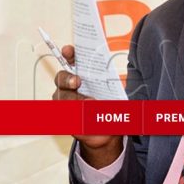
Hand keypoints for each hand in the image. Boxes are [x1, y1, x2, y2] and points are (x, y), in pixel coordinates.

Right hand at [53, 45, 122, 167]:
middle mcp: (68, 87)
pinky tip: (86, 119)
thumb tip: (122, 75)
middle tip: (77, 82)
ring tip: (90, 105)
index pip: (71, 60)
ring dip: (75, 101)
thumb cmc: (110, 108)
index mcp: (80, 75)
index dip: (68, 54)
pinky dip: (76, 116)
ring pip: (63, 98)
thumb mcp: (116, 94)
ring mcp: (64, 103)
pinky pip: (66, 116)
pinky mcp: (65, 119)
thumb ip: (114, 84)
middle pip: (61, 78)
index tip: (68, 50)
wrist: (107, 133)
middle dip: (67, 79)